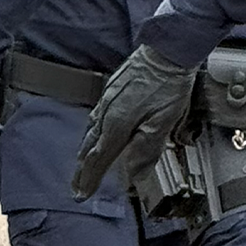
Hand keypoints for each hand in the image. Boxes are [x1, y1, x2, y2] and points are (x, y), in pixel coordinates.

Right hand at [72, 44, 194, 199]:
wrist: (168, 50)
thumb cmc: (169, 85)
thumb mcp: (163, 122)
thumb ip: (146, 150)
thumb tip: (133, 176)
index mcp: (117, 125)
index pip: (98, 159)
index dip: (89, 179)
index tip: (81, 195)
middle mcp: (107, 112)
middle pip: (89, 147)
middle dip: (82, 169)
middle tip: (76, 187)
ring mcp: (108, 98)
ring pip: (91, 131)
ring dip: (85, 151)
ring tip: (81, 164)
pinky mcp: (113, 87)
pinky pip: (96, 115)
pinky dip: (91, 130)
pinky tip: (95, 129)